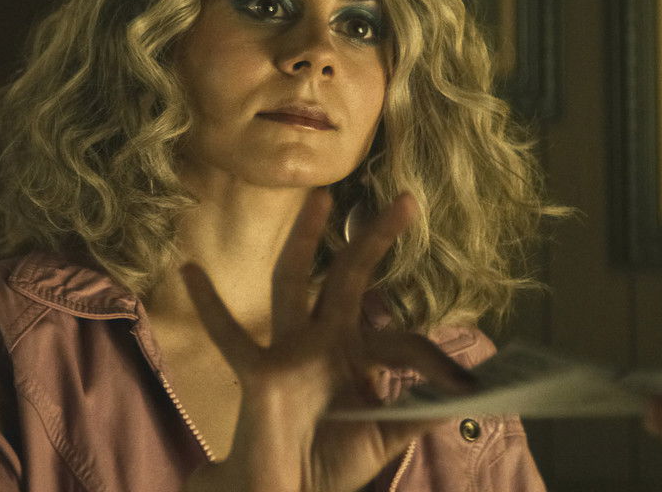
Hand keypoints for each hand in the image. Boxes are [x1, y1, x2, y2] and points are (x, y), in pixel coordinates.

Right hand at [180, 189, 473, 491]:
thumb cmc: (329, 464)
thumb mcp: (385, 439)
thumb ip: (421, 415)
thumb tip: (471, 394)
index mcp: (357, 357)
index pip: (403, 342)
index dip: (437, 362)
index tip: (470, 384)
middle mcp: (324, 342)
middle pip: (349, 278)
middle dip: (375, 240)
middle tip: (406, 201)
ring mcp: (289, 351)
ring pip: (294, 282)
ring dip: (304, 240)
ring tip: (321, 198)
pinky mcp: (258, 371)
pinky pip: (229, 336)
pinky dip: (209, 306)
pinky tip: (190, 270)